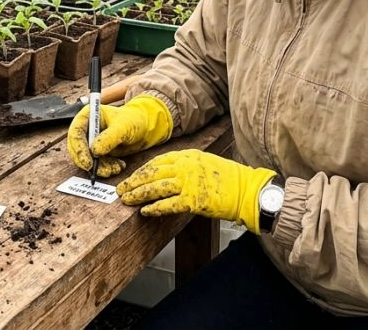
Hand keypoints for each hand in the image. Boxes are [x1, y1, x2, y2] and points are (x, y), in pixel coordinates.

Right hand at [67, 95, 173, 177]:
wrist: (145, 128)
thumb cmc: (134, 120)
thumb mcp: (123, 127)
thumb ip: (109, 138)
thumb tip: (94, 151)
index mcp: (89, 116)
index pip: (75, 132)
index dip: (78, 149)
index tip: (87, 163)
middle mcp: (87, 129)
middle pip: (77, 148)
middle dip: (87, 162)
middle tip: (98, 172)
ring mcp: (92, 141)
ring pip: (87, 159)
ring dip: (99, 168)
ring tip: (115, 169)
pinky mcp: (99, 152)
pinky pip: (97, 164)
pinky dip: (107, 168)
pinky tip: (119, 166)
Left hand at [116, 149, 277, 233]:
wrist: (245, 190)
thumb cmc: (228, 179)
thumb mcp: (205, 163)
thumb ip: (186, 165)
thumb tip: (167, 174)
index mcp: (188, 156)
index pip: (158, 161)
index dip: (142, 171)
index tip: (132, 177)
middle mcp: (185, 166)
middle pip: (152, 173)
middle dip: (134, 182)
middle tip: (122, 189)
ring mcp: (188, 183)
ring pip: (156, 188)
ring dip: (139, 195)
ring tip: (127, 200)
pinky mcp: (192, 200)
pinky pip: (167, 204)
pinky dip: (154, 208)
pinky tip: (145, 211)